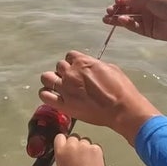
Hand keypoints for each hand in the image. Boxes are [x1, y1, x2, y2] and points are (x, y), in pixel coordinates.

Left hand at [39, 51, 159, 143]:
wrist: (121, 109)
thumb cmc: (121, 88)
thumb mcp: (110, 68)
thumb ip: (94, 65)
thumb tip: (89, 67)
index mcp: (83, 62)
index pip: (69, 56)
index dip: (74, 62)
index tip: (79, 69)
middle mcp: (71, 73)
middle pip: (59, 66)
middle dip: (65, 71)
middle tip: (72, 80)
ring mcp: (65, 89)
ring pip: (46, 77)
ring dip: (52, 80)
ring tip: (59, 86)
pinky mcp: (63, 105)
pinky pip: (44, 95)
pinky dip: (46, 94)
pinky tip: (53, 96)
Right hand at [53, 133, 107, 165]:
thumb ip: (62, 157)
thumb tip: (65, 153)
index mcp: (60, 151)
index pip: (60, 137)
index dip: (64, 141)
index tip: (67, 145)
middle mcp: (71, 145)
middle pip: (73, 138)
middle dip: (76, 145)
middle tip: (79, 156)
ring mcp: (84, 145)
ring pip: (85, 141)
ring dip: (86, 148)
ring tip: (87, 162)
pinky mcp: (95, 148)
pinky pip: (94, 146)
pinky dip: (95, 152)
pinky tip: (94, 162)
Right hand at [103, 0, 166, 42]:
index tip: (116, 1)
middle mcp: (145, 8)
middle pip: (127, 9)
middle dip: (117, 10)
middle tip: (108, 11)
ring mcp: (146, 20)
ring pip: (128, 19)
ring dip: (117, 18)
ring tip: (106, 19)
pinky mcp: (147, 31)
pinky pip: (134, 27)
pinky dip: (126, 23)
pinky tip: (120, 20)